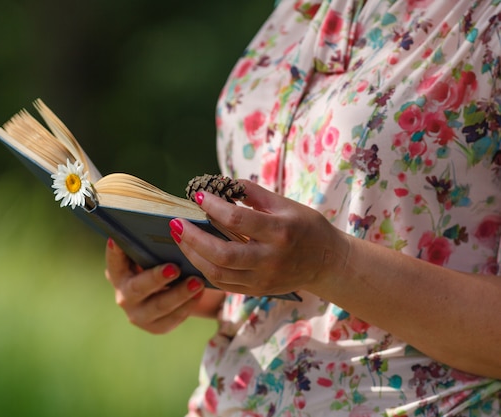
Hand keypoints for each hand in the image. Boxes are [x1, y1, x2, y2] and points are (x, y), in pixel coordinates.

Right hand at [104, 238, 222, 333]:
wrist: (175, 291)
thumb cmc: (162, 263)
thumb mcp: (154, 255)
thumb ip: (153, 246)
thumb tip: (170, 227)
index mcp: (118, 273)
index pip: (113, 262)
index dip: (114, 253)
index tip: (117, 240)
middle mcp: (124, 295)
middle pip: (137, 288)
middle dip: (156, 278)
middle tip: (175, 268)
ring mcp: (138, 314)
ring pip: (158, 306)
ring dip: (179, 294)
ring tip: (197, 282)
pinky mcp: (155, 327)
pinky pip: (172, 319)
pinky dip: (187, 306)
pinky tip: (200, 294)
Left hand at [169, 180, 349, 296]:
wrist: (327, 262)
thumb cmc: (305, 226)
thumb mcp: (285, 204)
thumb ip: (253, 193)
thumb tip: (220, 184)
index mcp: (280, 232)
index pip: (238, 220)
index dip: (214, 207)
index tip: (197, 195)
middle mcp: (270, 259)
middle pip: (222, 254)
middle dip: (193, 238)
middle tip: (175, 222)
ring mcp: (263, 280)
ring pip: (217, 273)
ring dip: (193, 255)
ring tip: (179, 237)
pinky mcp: (257, 291)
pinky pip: (223, 284)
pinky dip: (204, 268)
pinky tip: (194, 253)